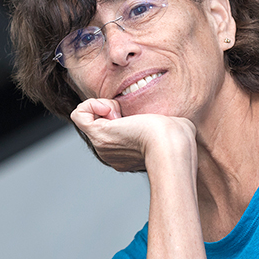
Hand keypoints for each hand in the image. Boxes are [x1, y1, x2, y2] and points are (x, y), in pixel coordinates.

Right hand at [70, 98, 195, 172]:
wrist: (172, 147)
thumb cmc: (179, 140)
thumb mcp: (172, 127)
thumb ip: (164, 122)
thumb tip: (164, 117)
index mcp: (128, 154)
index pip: (115, 130)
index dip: (123, 115)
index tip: (139, 117)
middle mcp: (112, 154)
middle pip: (101, 123)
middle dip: (112, 110)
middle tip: (129, 114)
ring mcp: (103, 147)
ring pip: (90, 118)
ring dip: (105, 106)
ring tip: (121, 111)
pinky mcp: (98, 136)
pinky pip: (79, 115)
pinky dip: (92, 104)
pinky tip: (110, 106)